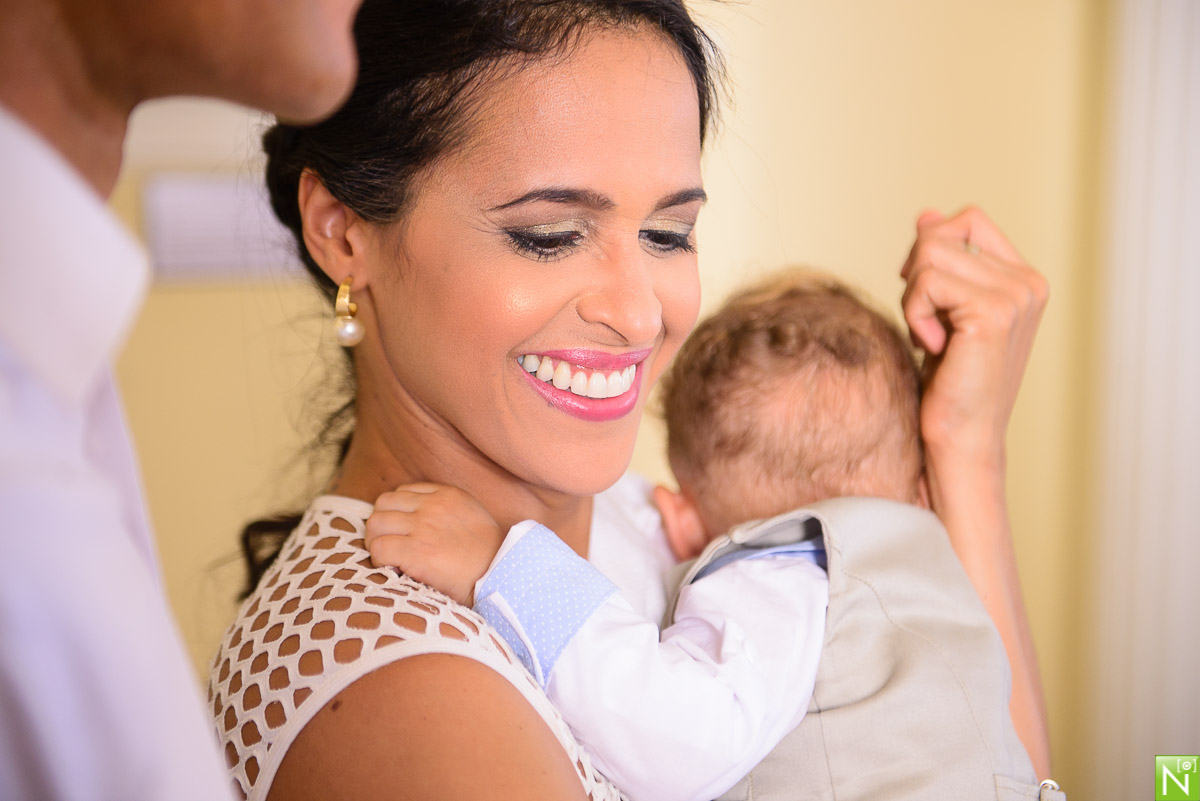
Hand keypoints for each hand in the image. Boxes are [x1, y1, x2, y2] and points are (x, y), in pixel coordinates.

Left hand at [365, 483, 504, 605]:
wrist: (501, 576)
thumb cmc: (488, 554)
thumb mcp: (471, 515)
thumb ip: (446, 509)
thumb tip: (417, 519)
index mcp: (447, 494)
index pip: (402, 493)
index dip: (396, 514)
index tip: (401, 532)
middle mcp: (432, 506)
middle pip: (383, 504)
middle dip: (380, 526)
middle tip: (388, 545)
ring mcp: (423, 527)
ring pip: (375, 524)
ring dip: (376, 542)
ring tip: (388, 558)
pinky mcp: (416, 551)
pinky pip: (379, 549)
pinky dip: (380, 560)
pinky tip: (393, 569)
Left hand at [900, 207, 1048, 460]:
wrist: (959, 436)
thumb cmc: (949, 381)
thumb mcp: (942, 310)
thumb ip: (941, 261)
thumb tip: (926, 214)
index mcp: (1023, 278)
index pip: (968, 219)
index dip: (931, 246)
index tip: (924, 293)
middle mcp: (1027, 282)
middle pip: (942, 233)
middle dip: (915, 275)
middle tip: (925, 322)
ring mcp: (1015, 295)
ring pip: (929, 254)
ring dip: (913, 299)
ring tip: (930, 338)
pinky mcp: (993, 312)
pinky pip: (927, 282)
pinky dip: (915, 314)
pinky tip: (933, 348)